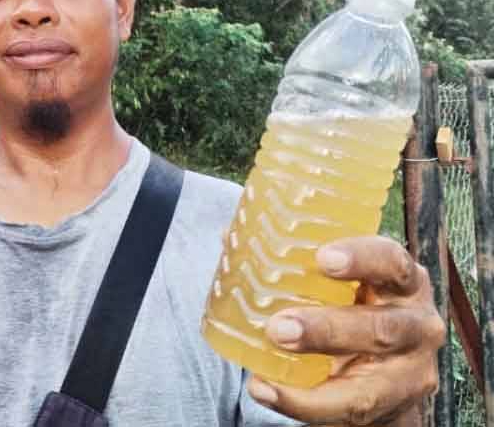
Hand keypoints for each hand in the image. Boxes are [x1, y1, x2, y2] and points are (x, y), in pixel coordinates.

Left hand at [247, 236, 445, 425]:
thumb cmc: (352, 307)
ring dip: (313, 378)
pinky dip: (300, 403)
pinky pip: (346, 411)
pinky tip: (263, 388)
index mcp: (401, 281)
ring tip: (268, 361)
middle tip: (280, 326)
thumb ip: (295, 260)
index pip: (391, 261)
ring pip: (369, 380)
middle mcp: (416, 324)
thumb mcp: (339, 281)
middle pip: (381, 327)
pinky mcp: (391, 407)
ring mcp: (409, 371)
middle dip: (328, 328)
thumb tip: (229, 235)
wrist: (382, 371)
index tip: (323, 258)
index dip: (362, 258)